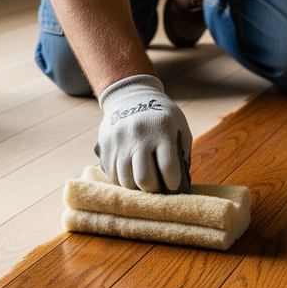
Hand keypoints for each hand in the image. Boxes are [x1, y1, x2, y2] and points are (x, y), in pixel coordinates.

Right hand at [97, 74, 191, 191]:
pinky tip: (131, 175)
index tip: (173, 186)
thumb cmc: (162, 118)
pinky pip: (112, 176)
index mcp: (162, 131)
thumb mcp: (179, 128)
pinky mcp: (105, 147)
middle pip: (144, 179)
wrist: (131, 97)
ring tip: (144, 183)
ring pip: (126, 181)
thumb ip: (181, 155)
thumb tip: (180, 185)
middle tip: (158, 188)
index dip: (173, 184)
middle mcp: (139, 136)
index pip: (168, 168)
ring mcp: (119, 142)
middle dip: (154, 190)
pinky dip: (123, 182)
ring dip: (137, 188)